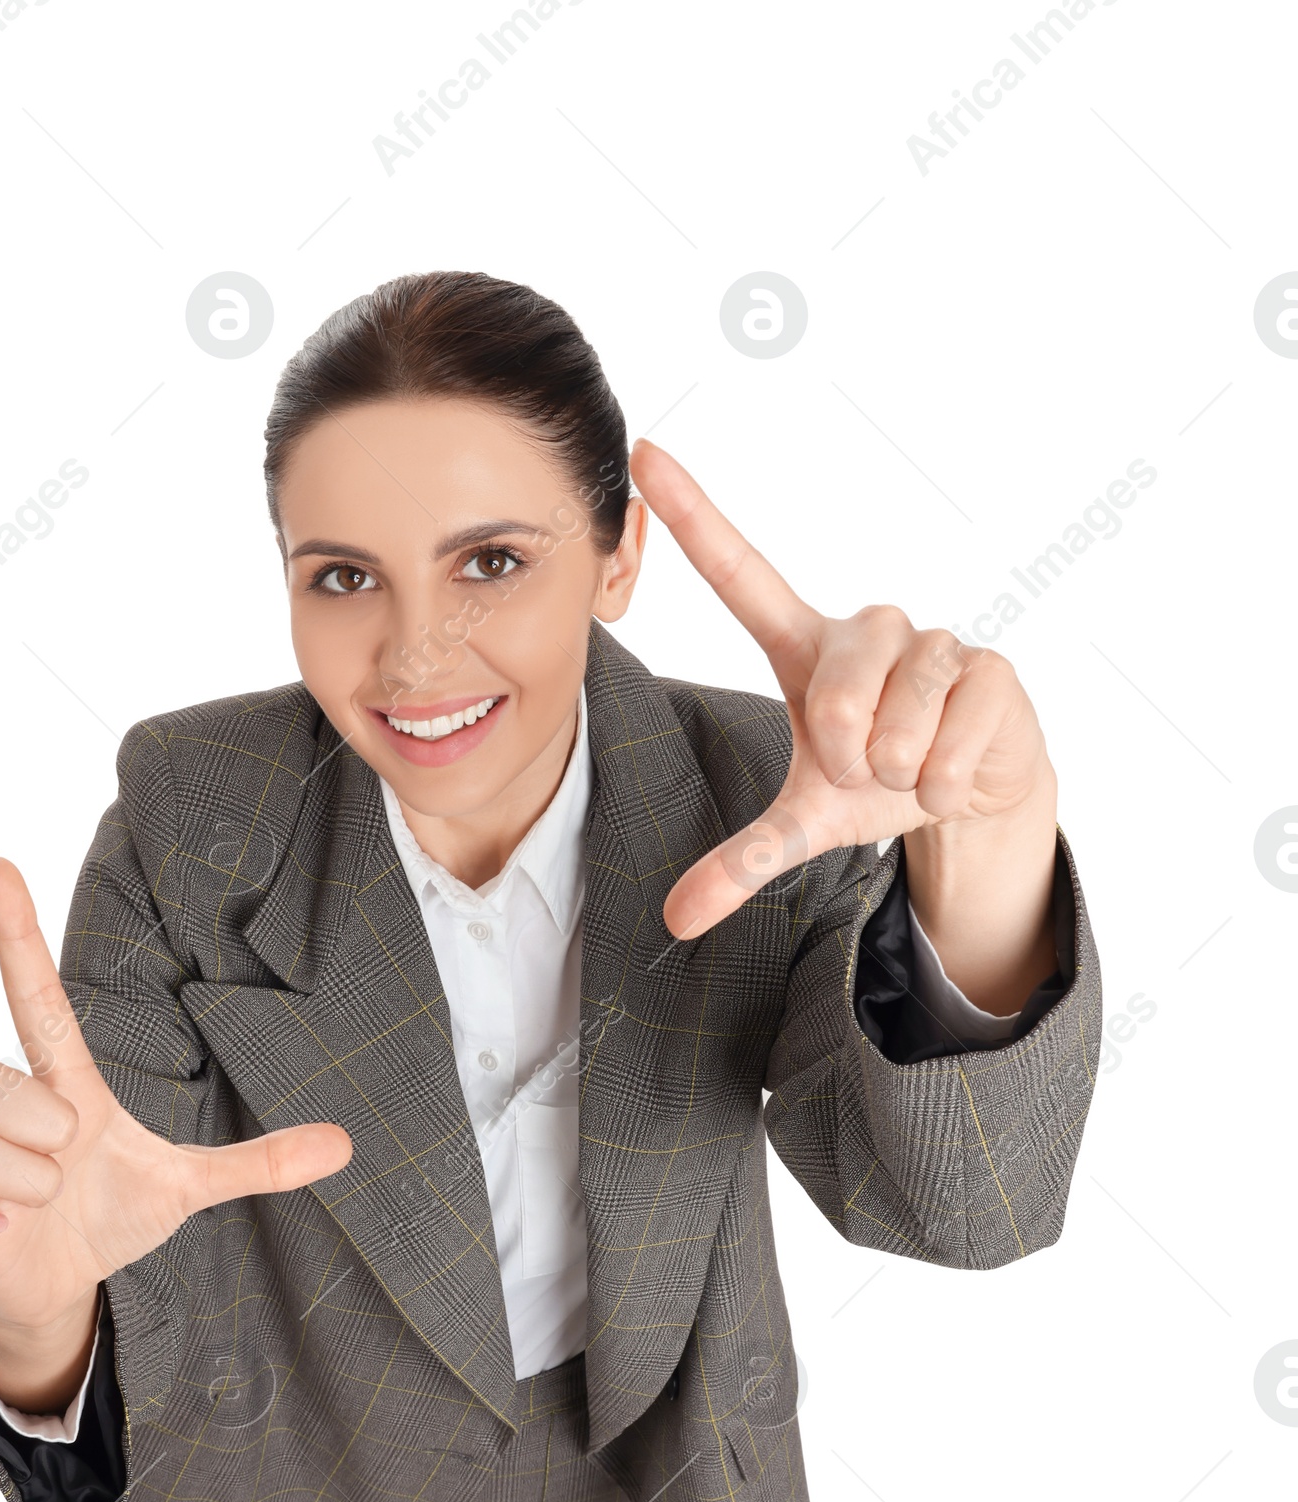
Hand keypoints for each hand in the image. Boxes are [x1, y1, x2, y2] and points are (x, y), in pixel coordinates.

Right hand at [0, 857, 351, 1402]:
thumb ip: (258, 1163)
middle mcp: (9, 1115)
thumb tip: (345, 1144)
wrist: (60, 1287)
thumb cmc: (109, 1212)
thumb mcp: (188, 1186)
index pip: (36, 997)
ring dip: (24, 1188)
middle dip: (39, 1133)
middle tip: (69, 1166)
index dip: (17, 932)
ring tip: (47, 1206)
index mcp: (65, 1090)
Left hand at [631, 441, 1056, 952]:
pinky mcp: (989, 666)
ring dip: (899, 772)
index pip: (741, 573)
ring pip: (896, 726)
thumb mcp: (803, 825)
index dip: (695, 515)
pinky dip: (943, 780)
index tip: (644, 449)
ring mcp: (932, 641)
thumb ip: (738, 864)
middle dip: (850, 758)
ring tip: (911, 763)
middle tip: (868, 762)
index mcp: (805, 648)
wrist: (971, 794)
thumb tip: (674, 919)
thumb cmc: (875, 783)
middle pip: (833, 698)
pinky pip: (950, 742)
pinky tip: (951, 767)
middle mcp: (866, 630)